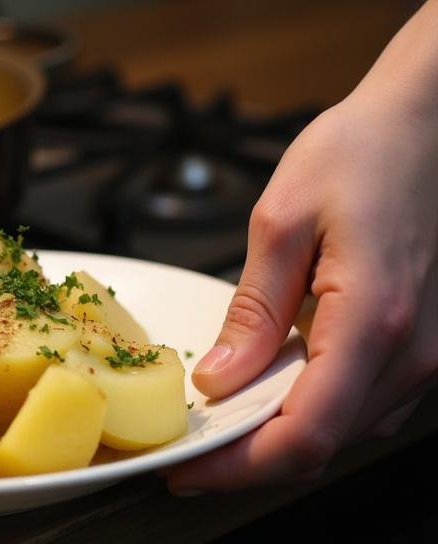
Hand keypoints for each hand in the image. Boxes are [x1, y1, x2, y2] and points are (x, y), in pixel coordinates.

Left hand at [166, 84, 437, 491]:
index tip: (185, 473)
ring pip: (346, 427)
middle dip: (249, 456)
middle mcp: (414, 352)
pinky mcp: (426, 344)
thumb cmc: (359, 154)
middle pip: (324, 441)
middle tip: (185, 447)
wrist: (423, 126)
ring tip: (217, 418)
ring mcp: (429, 354)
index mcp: (373, 321)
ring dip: (279, 433)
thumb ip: (253, 309)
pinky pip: (366, 399)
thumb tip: (219, 378)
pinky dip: (312, 405)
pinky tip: (271, 384)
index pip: (305, 434)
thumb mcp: (281, 221)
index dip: (239, 467)